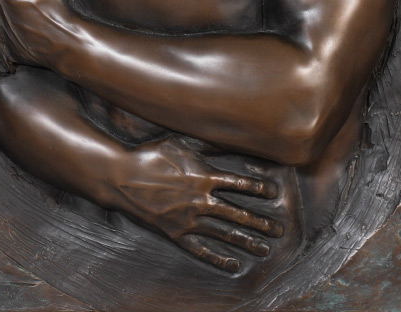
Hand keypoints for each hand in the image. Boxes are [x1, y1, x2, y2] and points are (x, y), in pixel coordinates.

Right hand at [112, 134, 282, 273]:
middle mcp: (201, 199)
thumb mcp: (179, 143)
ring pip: (224, 233)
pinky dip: (218, 258)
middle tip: (279, 229)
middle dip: (261, 222)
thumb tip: (225, 137)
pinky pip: (201, 249)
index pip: (239, 183)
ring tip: (265, 248)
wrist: (121, 177)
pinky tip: (233, 264)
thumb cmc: (150, 155)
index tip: (274, 192)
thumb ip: (204, 145)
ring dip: (247, 241)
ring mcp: (188, 219)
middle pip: (238, 213)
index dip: (258, 188)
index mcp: (204, 175)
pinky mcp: (175, 234)